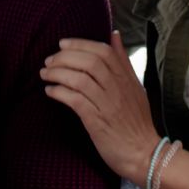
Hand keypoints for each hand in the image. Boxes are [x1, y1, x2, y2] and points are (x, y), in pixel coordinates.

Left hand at [40, 31, 160, 184]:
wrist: (144, 153)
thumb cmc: (136, 121)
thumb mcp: (135, 86)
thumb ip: (122, 60)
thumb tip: (114, 34)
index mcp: (126, 78)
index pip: (103, 51)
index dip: (80, 44)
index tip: (62, 44)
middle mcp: (118, 88)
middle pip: (90, 62)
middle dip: (65, 57)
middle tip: (48, 60)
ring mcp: (108, 104)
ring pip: (80, 79)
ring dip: (58, 73)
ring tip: (45, 74)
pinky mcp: (97, 121)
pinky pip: (76, 100)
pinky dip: (60, 93)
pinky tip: (50, 91)